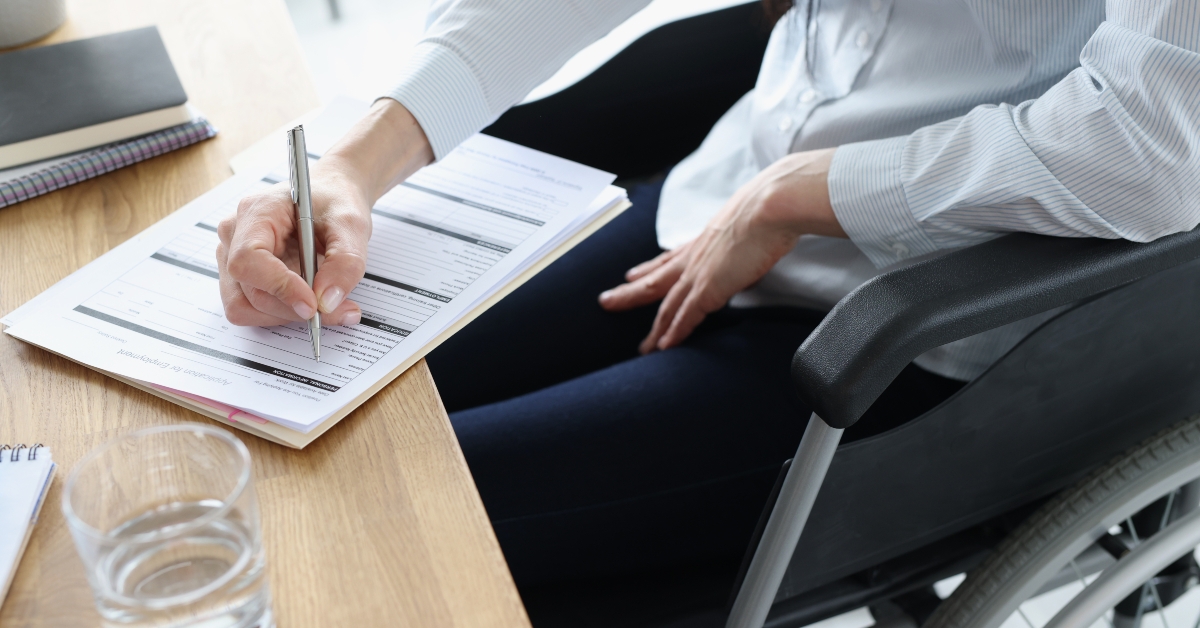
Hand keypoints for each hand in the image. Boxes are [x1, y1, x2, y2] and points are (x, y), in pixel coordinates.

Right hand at [217, 99, 432, 325]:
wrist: (330, 198)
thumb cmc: (334, 202)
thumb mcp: (351, 225)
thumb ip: (345, 263)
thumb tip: (328, 301)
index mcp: (257, 212)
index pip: (248, 259)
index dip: (279, 287)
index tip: (313, 304)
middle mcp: (235, 234)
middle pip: (250, 291)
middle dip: (294, 309)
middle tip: (339, 310)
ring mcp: (233, 256)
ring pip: (245, 307)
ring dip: (287, 315)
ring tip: (328, 306)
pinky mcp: (242, 275)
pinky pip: (251, 309)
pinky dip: (282, 314)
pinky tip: (310, 301)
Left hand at [599, 148, 843, 352]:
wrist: (770, 207)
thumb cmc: (768, 210)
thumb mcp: (749, 221)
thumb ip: (746, 235)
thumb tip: (760, 240)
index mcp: (704, 240)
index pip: (670, 258)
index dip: (649, 268)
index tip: (632, 274)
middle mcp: (695, 257)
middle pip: (654, 280)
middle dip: (630, 294)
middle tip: (607, 302)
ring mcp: (698, 273)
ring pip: (666, 305)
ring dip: (653, 328)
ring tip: (642, 346)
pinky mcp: (708, 289)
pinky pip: (685, 316)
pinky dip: (673, 333)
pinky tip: (663, 347)